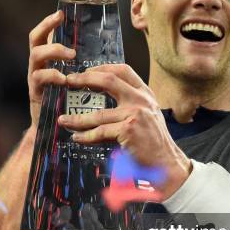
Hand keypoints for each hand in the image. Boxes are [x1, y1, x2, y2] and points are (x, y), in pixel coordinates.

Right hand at [27, 11, 74, 129]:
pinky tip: (64, 79)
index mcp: (49, 61)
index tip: (61, 13)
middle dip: (47, 29)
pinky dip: (52, 76)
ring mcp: (35, 79)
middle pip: (35, 39)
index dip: (50, 22)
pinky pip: (39, 78)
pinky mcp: (35, 93)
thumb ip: (85, 69)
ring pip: (36, 56)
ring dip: (53, 51)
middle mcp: (39, 66)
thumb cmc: (71, 105)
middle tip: (64, 28)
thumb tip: (109, 54)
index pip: (45, 34)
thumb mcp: (78, 83)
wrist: (57, 133)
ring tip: (70, 55)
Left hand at [57, 64, 191, 198]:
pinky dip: (86, 136)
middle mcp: (141, 100)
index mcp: (145, 93)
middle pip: (108, 81)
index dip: (102, 68)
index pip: (123, 71)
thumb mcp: (146, 115)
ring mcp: (135, 114)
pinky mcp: (128, 130)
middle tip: (69, 82)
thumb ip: (130, 103)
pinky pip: (100, 132)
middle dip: (85, 79)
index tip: (86, 71)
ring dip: (77, 118)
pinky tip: (77, 137)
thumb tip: (101, 99)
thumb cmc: (153, 141)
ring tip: (64, 120)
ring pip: (98, 114)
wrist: (166, 161)